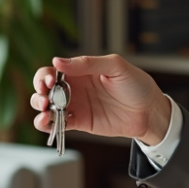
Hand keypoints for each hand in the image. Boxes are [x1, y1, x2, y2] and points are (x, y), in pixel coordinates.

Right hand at [29, 55, 170, 143]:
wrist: (150, 110)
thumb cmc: (137, 84)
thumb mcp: (115, 66)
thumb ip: (88, 63)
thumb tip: (59, 61)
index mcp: (80, 71)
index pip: (53, 70)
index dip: (44, 75)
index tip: (48, 81)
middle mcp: (74, 88)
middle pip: (44, 89)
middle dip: (38, 92)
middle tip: (45, 96)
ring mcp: (75, 106)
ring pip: (46, 107)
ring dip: (39, 108)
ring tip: (45, 111)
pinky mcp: (80, 123)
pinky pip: (57, 124)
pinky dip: (46, 125)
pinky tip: (46, 122)